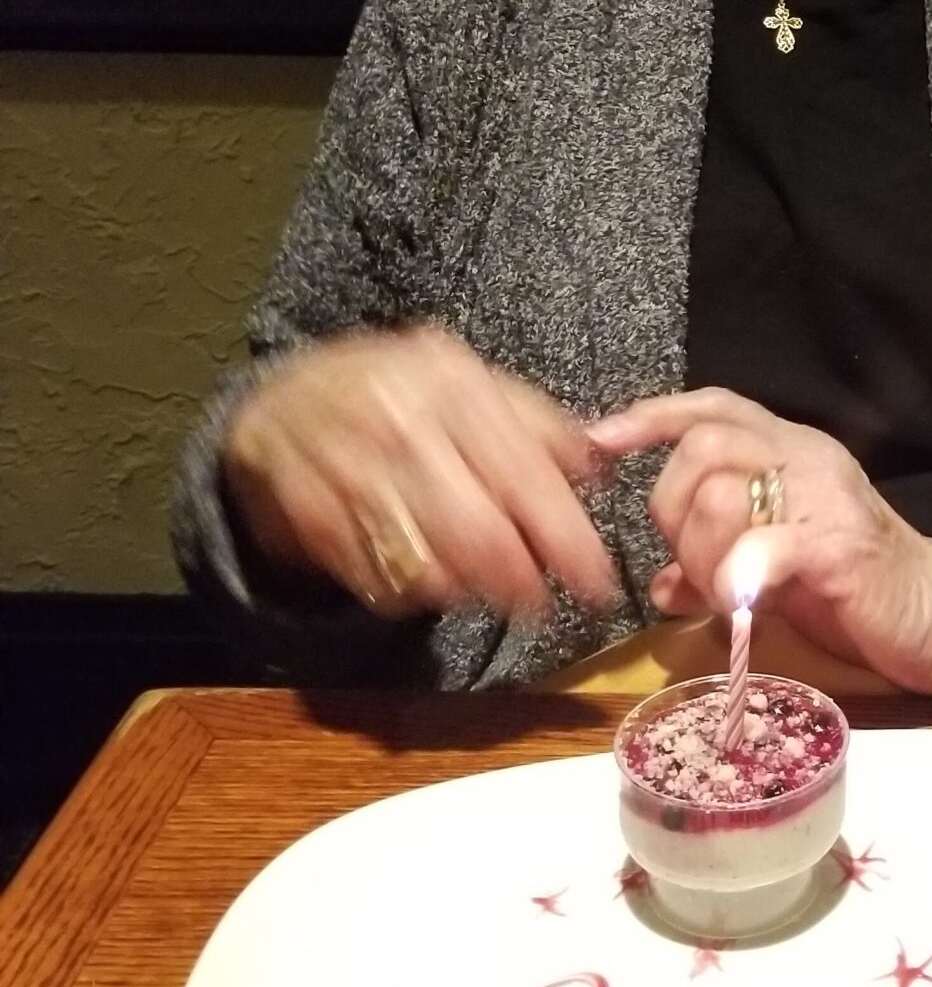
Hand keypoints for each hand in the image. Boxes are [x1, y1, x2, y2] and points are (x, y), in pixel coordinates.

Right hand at [222, 326, 617, 620]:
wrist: (279, 401)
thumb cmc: (393, 393)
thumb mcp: (465, 380)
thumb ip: (533, 420)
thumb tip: (598, 467)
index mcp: (453, 386)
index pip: (524, 472)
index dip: (565, 535)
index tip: (598, 582)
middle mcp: (403, 426)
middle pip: (479, 530)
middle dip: (521, 581)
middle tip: (543, 606)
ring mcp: (352, 473)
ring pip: (430, 564)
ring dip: (471, 592)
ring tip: (491, 592)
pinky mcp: (311, 519)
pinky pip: (379, 580)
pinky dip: (413, 594)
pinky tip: (431, 583)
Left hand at [587, 387, 931, 694]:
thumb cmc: (857, 591)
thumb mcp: (774, 569)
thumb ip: (717, 564)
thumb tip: (658, 585)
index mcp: (790, 451)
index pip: (712, 406)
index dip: (651, 417)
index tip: (600, 442)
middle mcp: (806, 456)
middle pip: (700, 447)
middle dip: (672, 511)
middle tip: (691, 565)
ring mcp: (825, 496)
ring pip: (718, 491)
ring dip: (699, 552)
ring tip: (722, 591)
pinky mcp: (839, 545)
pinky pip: (760, 548)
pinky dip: (734, 578)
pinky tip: (739, 605)